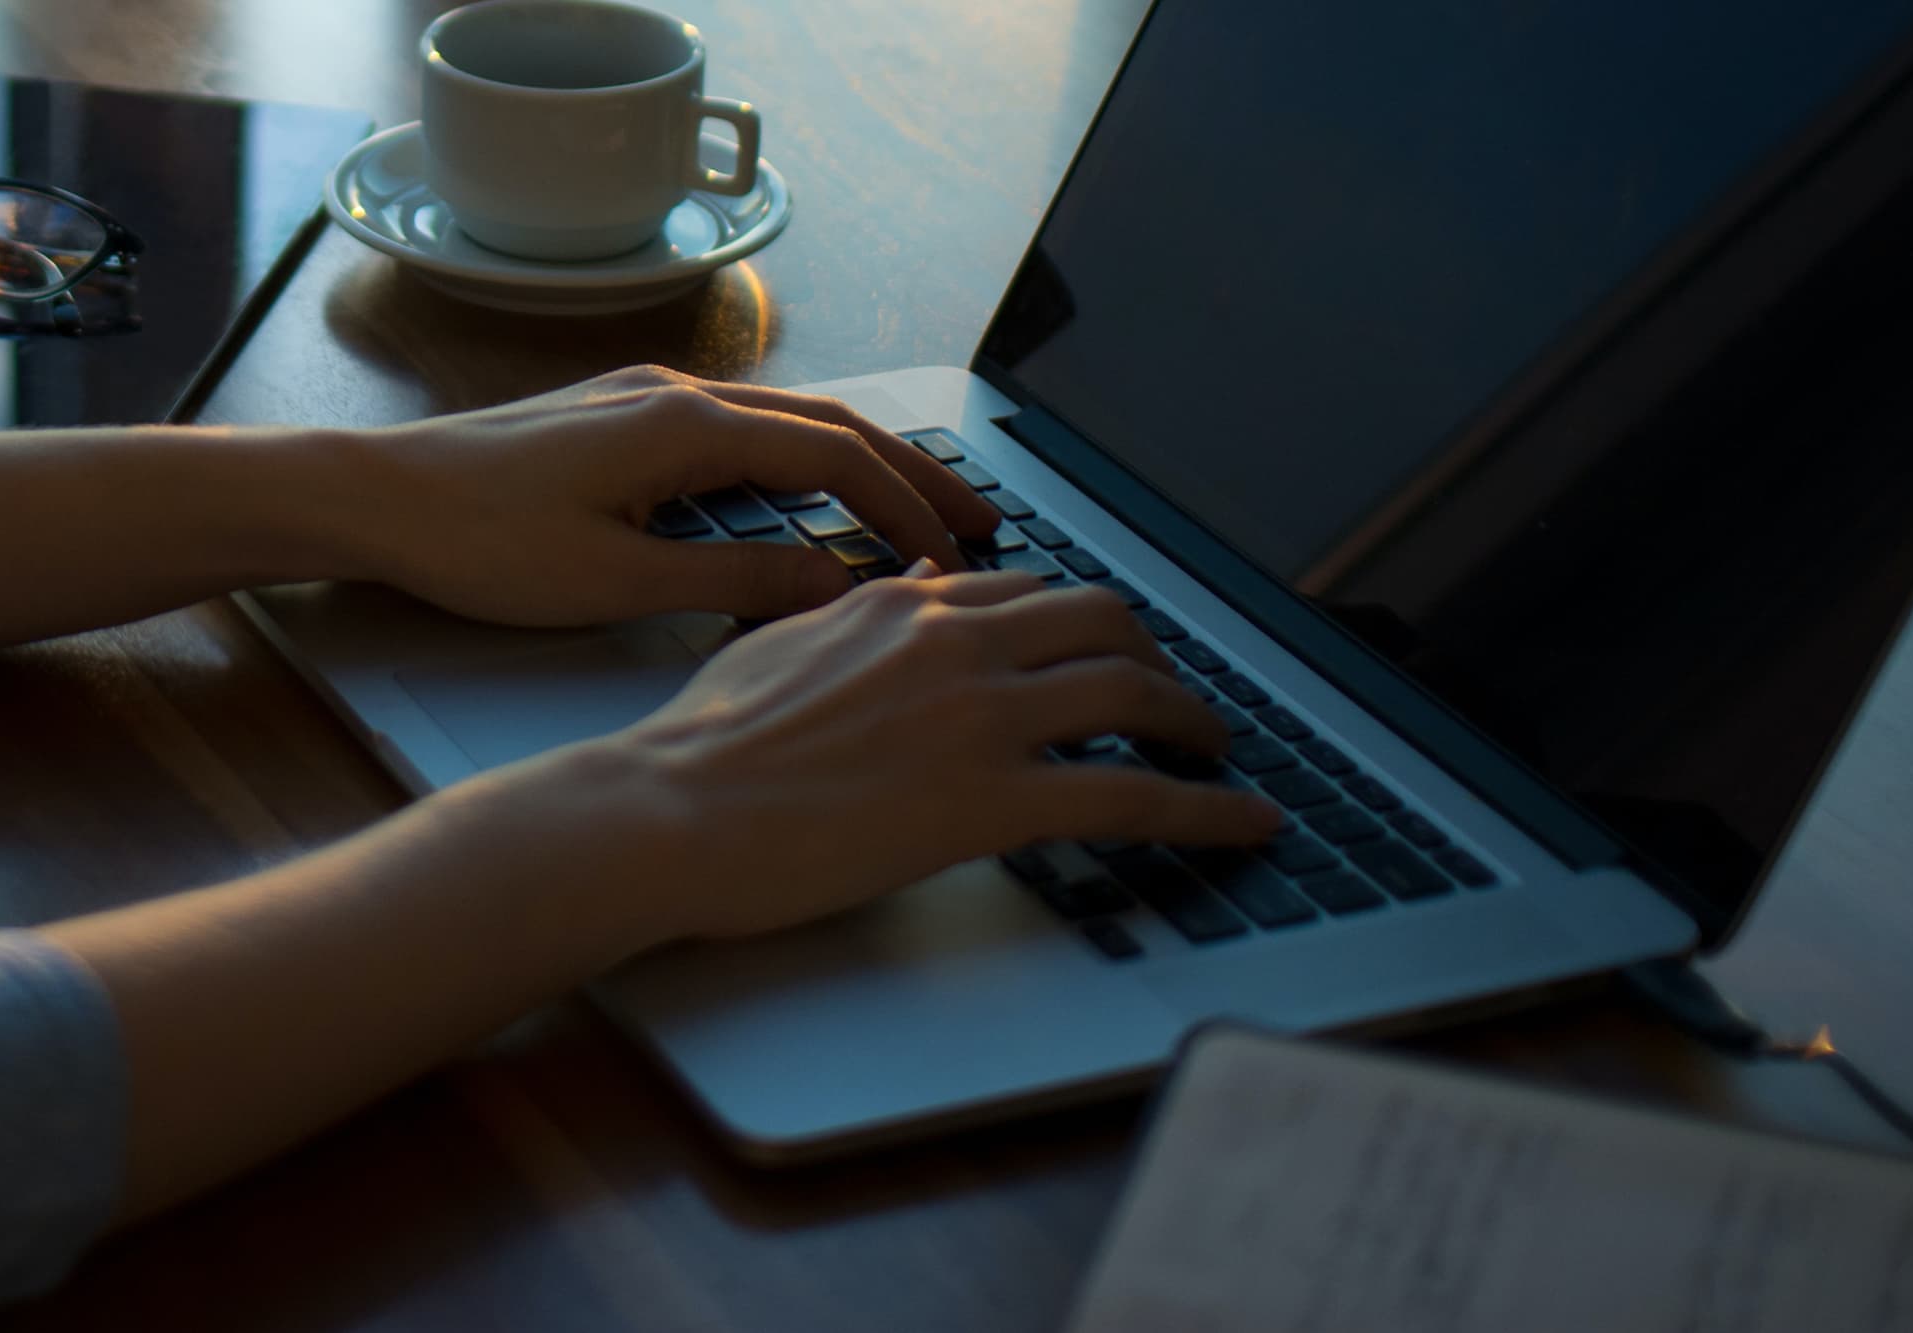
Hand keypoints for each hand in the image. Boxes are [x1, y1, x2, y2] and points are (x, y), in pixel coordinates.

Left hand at [337, 365, 1005, 626]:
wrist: (374, 496)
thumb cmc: (476, 541)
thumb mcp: (615, 583)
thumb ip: (733, 583)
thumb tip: (835, 588)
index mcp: (687, 427)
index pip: (836, 457)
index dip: (908, 508)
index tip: (960, 558)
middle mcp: (676, 395)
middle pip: (828, 424)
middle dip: (912, 472)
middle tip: (982, 520)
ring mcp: (644, 400)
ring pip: (785, 421)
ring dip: (858, 463)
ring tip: (914, 511)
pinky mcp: (616, 418)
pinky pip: (738, 429)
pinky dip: (797, 461)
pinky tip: (807, 499)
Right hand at [467, 568, 1280, 943]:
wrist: (665, 813)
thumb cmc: (694, 751)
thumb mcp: (769, 649)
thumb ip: (839, 626)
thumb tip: (871, 612)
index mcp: (899, 606)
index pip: (1025, 591)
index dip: (1080, 622)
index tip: (1101, 650)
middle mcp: (954, 641)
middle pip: (1102, 620)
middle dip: (1155, 656)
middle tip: (1172, 698)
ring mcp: (981, 716)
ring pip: (1135, 691)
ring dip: (1195, 724)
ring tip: (1216, 755)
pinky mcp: (994, 798)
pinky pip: (1135, 795)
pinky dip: (1209, 809)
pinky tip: (1246, 825)